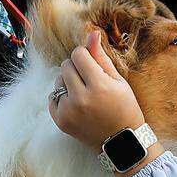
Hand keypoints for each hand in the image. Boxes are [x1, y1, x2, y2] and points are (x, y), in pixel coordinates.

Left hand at [48, 30, 146, 152]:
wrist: (121, 142)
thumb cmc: (124, 108)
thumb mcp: (118, 81)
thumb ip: (101, 57)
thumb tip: (91, 34)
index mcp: (99, 86)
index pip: (78, 54)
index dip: (86, 56)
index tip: (93, 65)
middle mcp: (81, 98)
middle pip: (66, 65)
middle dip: (76, 68)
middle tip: (89, 81)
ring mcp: (69, 111)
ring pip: (57, 81)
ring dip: (68, 82)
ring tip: (83, 94)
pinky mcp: (61, 121)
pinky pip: (52, 98)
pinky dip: (62, 98)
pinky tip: (76, 105)